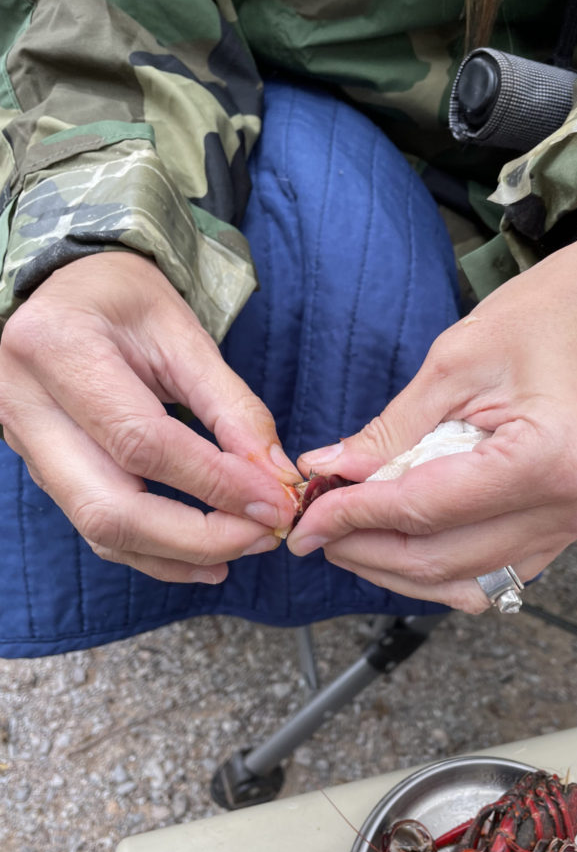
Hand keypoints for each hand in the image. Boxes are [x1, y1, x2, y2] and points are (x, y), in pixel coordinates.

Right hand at [0, 252, 300, 582]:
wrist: (65, 291)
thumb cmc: (124, 300)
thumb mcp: (183, 333)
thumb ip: (232, 407)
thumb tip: (276, 478)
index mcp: (57, 349)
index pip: (142, 442)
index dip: (215, 482)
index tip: (276, 501)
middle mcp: (25, 404)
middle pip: (109, 508)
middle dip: (197, 537)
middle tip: (263, 535)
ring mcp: (26, 444)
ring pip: (101, 531)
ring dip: (181, 553)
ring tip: (246, 544)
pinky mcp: (43, 471)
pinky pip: (98, 532)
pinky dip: (157, 554)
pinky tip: (209, 560)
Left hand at [288, 198, 576, 611]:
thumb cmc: (557, 309)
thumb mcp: (459, 358)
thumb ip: (393, 428)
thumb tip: (332, 468)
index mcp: (548, 460)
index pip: (424, 510)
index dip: (352, 517)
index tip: (305, 518)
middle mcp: (572, 507)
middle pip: (441, 561)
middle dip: (365, 550)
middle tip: (316, 530)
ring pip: (467, 581)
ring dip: (400, 566)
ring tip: (352, 534)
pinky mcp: (575, 522)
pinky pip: (497, 569)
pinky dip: (443, 562)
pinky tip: (406, 535)